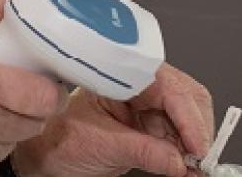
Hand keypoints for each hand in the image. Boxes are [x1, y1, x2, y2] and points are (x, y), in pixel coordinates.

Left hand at [10, 64, 215, 176]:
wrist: (41, 156)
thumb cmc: (55, 138)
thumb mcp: (98, 145)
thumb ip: (140, 151)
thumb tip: (177, 161)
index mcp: (121, 76)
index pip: (169, 87)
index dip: (189, 116)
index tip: (197, 146)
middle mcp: (137, 86)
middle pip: (186, 98)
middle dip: (197, 128)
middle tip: (200, 159)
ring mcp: (145, 108)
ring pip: (187, 119)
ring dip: (194, 143)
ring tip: (193, 166)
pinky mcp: (149, 128)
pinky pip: (178, 138)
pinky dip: (186, 153)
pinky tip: (186, 167)